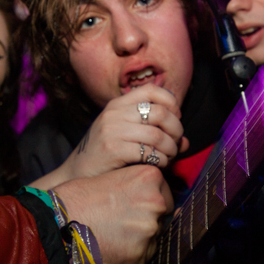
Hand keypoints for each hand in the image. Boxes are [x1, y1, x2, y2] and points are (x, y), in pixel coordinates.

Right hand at [54, 166, 173, 263]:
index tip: (132, 206)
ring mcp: (149, 235)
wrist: (51, 225)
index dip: (149, 202)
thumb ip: (136, 187)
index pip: (164, 194)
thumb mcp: (109, 179)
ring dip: (138, 242)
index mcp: (149, 179)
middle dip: (144, 222)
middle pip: (161, 218)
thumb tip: (159, 200)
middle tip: (116, 223)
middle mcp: (155, 205)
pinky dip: (129, 259)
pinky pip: (141, 261)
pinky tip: (108, 251)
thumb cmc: (74, 199)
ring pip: (152, 241)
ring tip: (109, 237)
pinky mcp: (139, 260)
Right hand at [58, 85, 186, 181]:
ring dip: (171, 148)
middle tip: (177, 142)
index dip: (171, 103)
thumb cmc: (106, 154)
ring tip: (170, 156)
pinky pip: (148, 152)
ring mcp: (112, 130)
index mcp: (117, 104)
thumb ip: (154, 132)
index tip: (175, 118)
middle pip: (160, 112)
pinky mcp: (113, 149)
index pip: (152, 90)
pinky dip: (161, 160)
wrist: (77, 173)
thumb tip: (185, 142)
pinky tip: (160, 164)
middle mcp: (114, 113)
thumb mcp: (125, 135)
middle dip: (176, 129)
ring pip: (157, 135)